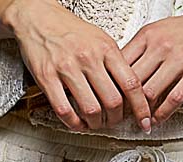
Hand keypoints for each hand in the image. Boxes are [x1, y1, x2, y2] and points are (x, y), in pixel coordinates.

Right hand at [4, 0, 151, 131]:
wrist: (38, 16)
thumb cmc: (70, 31)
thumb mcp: (100, 40)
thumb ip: (115, 64)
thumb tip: (131, 92)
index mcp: (105, 48)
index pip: (131, 84)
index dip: (141, 108)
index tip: (144, 121)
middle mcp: (88, 57)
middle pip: (113, 102)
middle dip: (116, 120)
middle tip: (113, 121)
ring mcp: (67, 68)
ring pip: (91, 110)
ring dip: (96, 124)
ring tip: (96, 123)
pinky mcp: (47, 78)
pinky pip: (65, 111)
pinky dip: (75, 124)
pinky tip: (78, 123)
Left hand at [120, 4, 182, 126]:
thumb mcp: (160, 31)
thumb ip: (141, 50)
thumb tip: (121, 71)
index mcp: (148, 35)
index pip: (121, 64)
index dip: (113, 86)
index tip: (112, 100)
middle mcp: (161, 46)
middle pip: (132, 82)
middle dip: (125, 104)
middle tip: (121, 117)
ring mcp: (179, 59)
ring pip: (150, 93)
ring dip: (142, 113)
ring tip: (139, 121)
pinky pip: (173, 99)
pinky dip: (162, 115)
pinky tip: (157, 121)